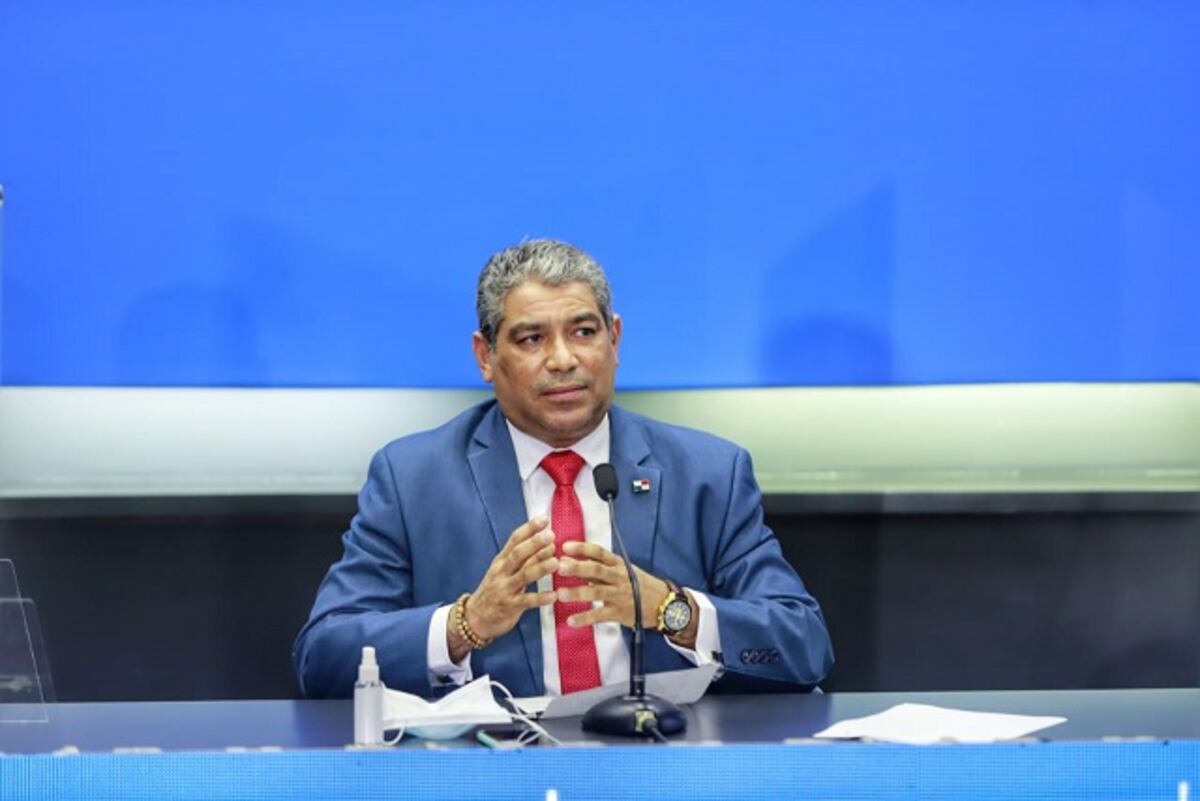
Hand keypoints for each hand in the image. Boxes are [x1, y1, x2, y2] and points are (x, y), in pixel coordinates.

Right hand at [447, 517, 557, 661]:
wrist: (474, 617)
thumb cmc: (495, 590)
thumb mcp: (504, 570)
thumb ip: (523, 557)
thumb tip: (546, 540)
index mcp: (501, 560)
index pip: (514, 540)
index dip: (529, 528)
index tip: (544, 519)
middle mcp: (502, 572)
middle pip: (517, 554)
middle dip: (534, 544)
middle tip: (551, 535)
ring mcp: (505, 589)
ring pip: (523, 576)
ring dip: (539, 568)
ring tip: (555, 562)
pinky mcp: (509, 606)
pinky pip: (526, 601)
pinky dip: (540, 598)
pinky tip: (554, 595)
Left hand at [555, 541, 669, 630]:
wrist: (662, 603)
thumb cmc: (637, 584)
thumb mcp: (621, 570)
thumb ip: (596, 566)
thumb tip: (568, 559)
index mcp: (618, 564)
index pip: (599, 552)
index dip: (582, 548)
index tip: (564, 546)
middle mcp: (618, 577)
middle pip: (597, 570)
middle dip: (578, 568)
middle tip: (559, 567)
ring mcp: (619, 595)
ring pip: (597, 592)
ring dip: (578, 593)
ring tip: (560, 594)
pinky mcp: (619, 613)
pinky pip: (600, 615)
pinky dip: (585, 618)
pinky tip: (571, 621)